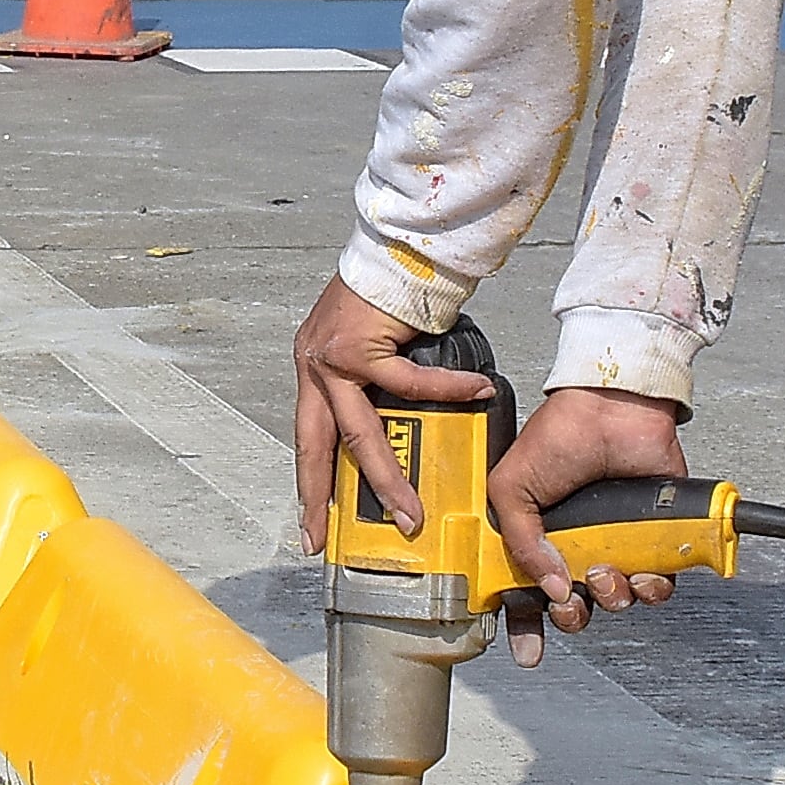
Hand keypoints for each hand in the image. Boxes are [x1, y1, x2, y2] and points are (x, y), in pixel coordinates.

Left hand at [289, 274, 495, 549]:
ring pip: (359, 433)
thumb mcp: (367, 345)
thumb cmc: (389, 293)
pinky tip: (478, 394)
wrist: (396, 245)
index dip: (308, 485)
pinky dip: (447, 391)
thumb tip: (405, 426)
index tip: (311, 527)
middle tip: (328, 540)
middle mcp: (313, 366)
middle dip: (323, 499)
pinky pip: (409, 382)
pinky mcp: (361, 345)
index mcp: (312, 370)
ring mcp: (332, 358)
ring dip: (386, 475)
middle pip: (319, 447)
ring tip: (410, 509)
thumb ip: (372, 384)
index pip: (306, 439)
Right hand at [490, 386, 688, 666]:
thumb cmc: (558, 437)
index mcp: (536, 539)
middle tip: (570, 599)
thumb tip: (548, 586)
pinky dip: (653, 588)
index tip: (529, 652)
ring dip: (611, 597)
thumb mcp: (511, 488)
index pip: (525, 595)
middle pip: (572, 606)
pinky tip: (644, 573)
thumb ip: (519, 542)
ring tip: (607, 571)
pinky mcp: (654, 540)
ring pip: (615, 600)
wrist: (613, 409)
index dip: (526, 627)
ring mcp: (615, 544)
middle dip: (571, 616)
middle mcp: (575, 546)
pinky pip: (657, 585)